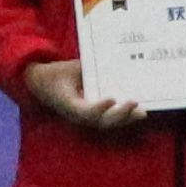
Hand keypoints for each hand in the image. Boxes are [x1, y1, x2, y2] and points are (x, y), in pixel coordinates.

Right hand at [19, 57, 143, 134]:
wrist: (43, 84)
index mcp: (69, 104)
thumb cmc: (57, 74)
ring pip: (107, 123)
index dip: (98, 108)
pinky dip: (123, 116)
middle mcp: (77, 115)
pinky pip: (109, 118)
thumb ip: (88, 68)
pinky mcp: (91, 116)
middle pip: (101, 121)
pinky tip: (137, 112)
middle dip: (119, 115)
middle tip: (134, 103)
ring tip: (141, 113)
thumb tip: (111, 63)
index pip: (85, 111)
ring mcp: (85, 118)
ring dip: (125, 118)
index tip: (111, 99)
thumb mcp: (69, 68)